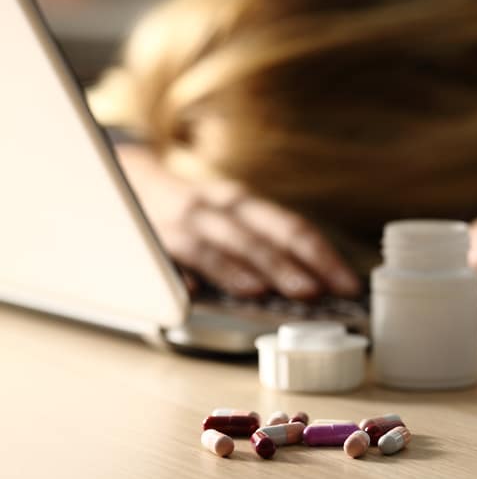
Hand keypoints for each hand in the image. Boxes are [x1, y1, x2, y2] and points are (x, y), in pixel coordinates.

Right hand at [116, 145, 359, 299]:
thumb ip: (267, 247)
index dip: (322, 256)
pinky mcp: (147, 239)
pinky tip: (192, 293)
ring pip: (213, 244)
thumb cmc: (198, 218)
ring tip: (259, 291)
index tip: (348, 285)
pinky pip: (163, 256)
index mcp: (246, 205)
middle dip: (286, 265)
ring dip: (237, 268)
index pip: (291, 228)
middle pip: (258, 235)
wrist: (126, 185)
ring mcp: (180, 222)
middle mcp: (217, 208)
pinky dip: (178, 274)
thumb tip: (317, 286)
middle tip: (311, 293)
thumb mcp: (234, 221)